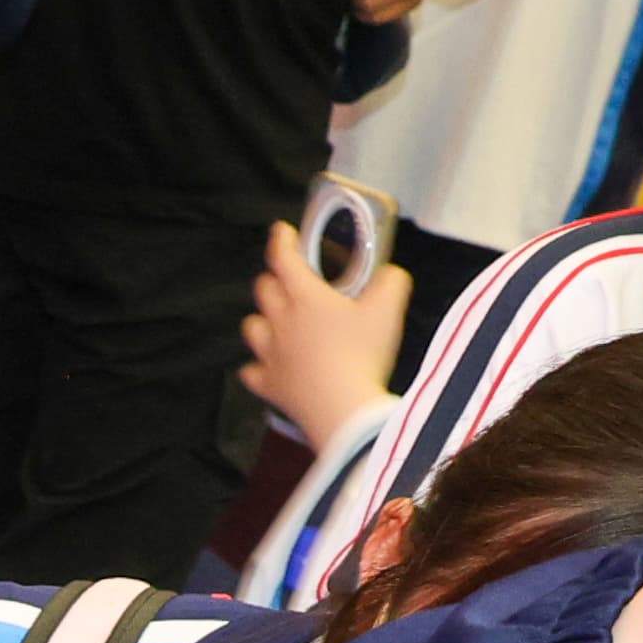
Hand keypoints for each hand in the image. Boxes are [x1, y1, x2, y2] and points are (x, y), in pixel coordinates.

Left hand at [241, 220, 413, 441]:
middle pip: (263, 290)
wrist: (344, 410)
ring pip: (251, 327)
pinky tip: (267, 366)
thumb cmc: (363, 355)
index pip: (284, 258)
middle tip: (288, 278)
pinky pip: (252, 372)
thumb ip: (391, 281)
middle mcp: (281, 322)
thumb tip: (389, 275)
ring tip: (277, 320)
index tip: (281, 231)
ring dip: (262, 319)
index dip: (281, 240)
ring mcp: (270, 355)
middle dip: (274, 278)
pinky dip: (257, 366)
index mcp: (306, 297)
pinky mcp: (270, 386)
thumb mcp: (389, 308)